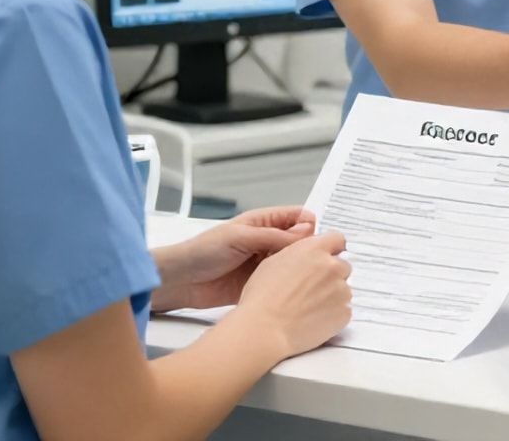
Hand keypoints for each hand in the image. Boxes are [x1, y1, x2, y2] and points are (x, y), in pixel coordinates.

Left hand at [151, 206, 316, 311]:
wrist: (182, 281)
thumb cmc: (204, 251)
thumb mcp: (241, 237)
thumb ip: (274, 235)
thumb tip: (308, 231)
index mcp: (264, 222)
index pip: (298, 217)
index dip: (313, 225)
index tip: (325, 238)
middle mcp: (268, 241)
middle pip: (300, 241)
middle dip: (313, 248)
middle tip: (327, 259)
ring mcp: (265, 263)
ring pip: (294, 263)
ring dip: (304, 268)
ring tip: (317, 277)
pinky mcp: (262, 284)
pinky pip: (283, 282)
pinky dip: (292, 285)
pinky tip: (302, 290)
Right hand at [228, 230, 353, 358]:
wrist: (265, 329)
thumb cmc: (262, 297)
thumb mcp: (273, 262)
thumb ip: (299, 254)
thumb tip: (309, 257)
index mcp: (315, 250)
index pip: (337, 239)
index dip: (332, 249)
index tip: (327, 257)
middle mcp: (333, 266)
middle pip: (343, 265)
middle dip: (331, 275)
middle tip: (312, 289)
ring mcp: (342, 290)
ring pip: (344, 289)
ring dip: (332, 295)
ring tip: (308, 308)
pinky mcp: (345, 312)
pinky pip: (343, 309)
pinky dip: (333, 314)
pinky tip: (313, 319)